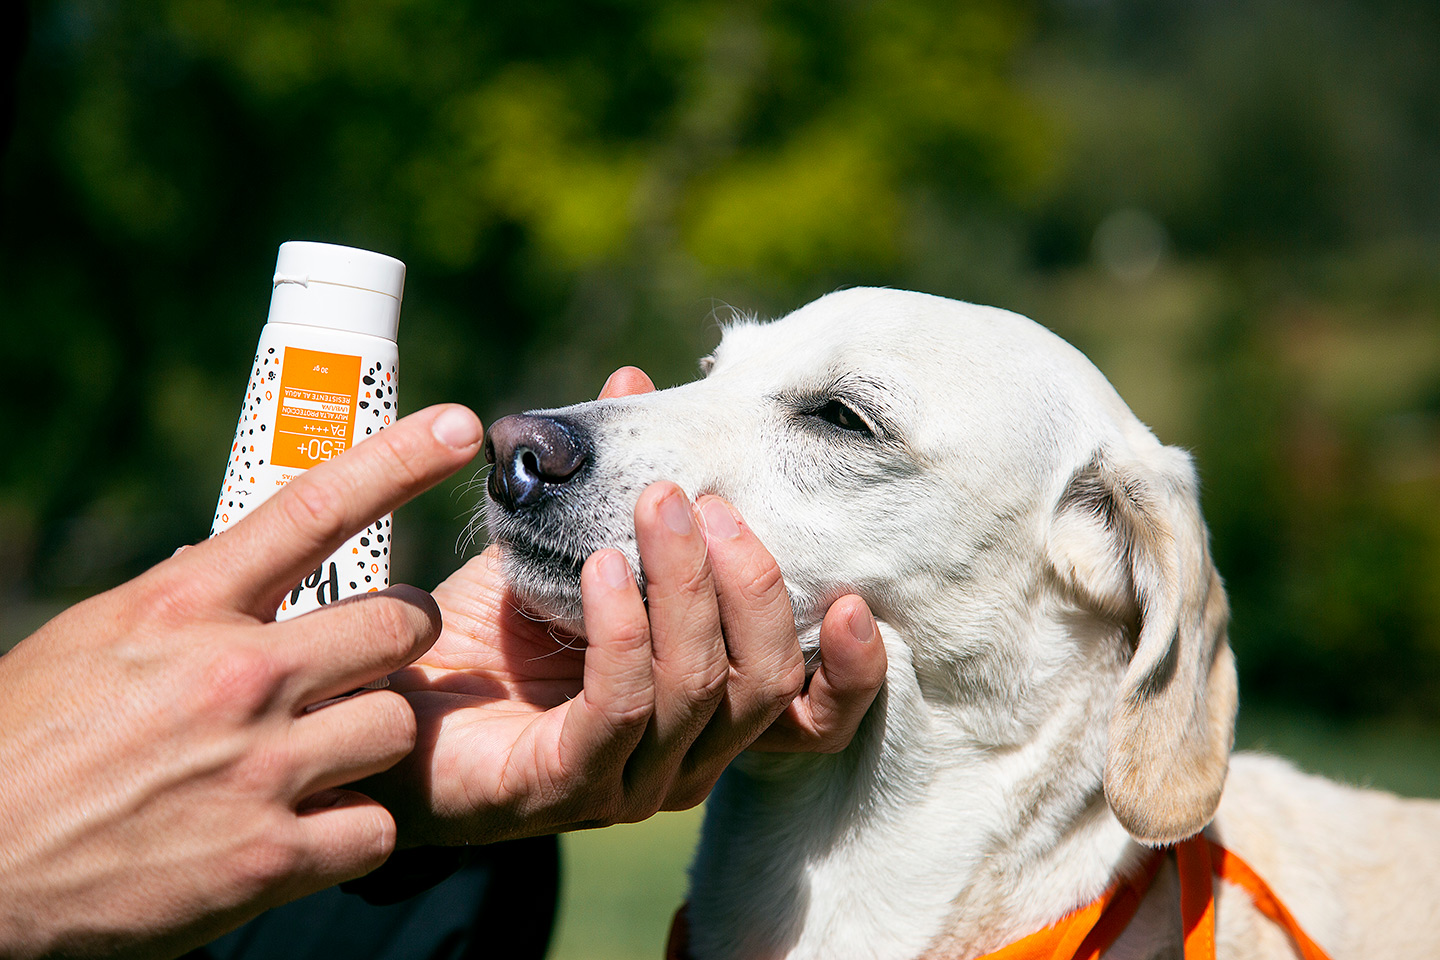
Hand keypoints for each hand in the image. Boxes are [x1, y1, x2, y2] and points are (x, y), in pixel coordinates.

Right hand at [0, 404, 483, 959]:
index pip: (314, 508)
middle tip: (362, 661)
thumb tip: (266, 568)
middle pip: (400, 624)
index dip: (398, 459)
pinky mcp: (266, 859)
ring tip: (314, 757)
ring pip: (397, 725)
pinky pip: (375, 827)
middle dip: (398, 638)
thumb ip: (194, 605)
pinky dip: (350, 831)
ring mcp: (256, 769)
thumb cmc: (27, 744)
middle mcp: (234, 676)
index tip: (459, 427)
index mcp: (183, 606)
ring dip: (368, 740)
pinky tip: (304, 828)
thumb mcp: (99, 639)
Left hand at [369, 369, 887, 846]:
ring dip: (685, 585)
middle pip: (764, 684)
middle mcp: (682, 759)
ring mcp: (625, 782)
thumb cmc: (484, 634)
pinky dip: (622, 629)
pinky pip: (619, 707)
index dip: (851, 671)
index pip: (809, 716)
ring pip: (699, 689)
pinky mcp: (560, 785)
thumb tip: (635, 383)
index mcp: (702, 713)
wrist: (373, 699)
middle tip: (706, 501)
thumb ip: (611, 485)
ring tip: (656, 506)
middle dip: (751, 584)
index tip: (858, 592)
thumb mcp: (563, 548)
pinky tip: (597, 567)